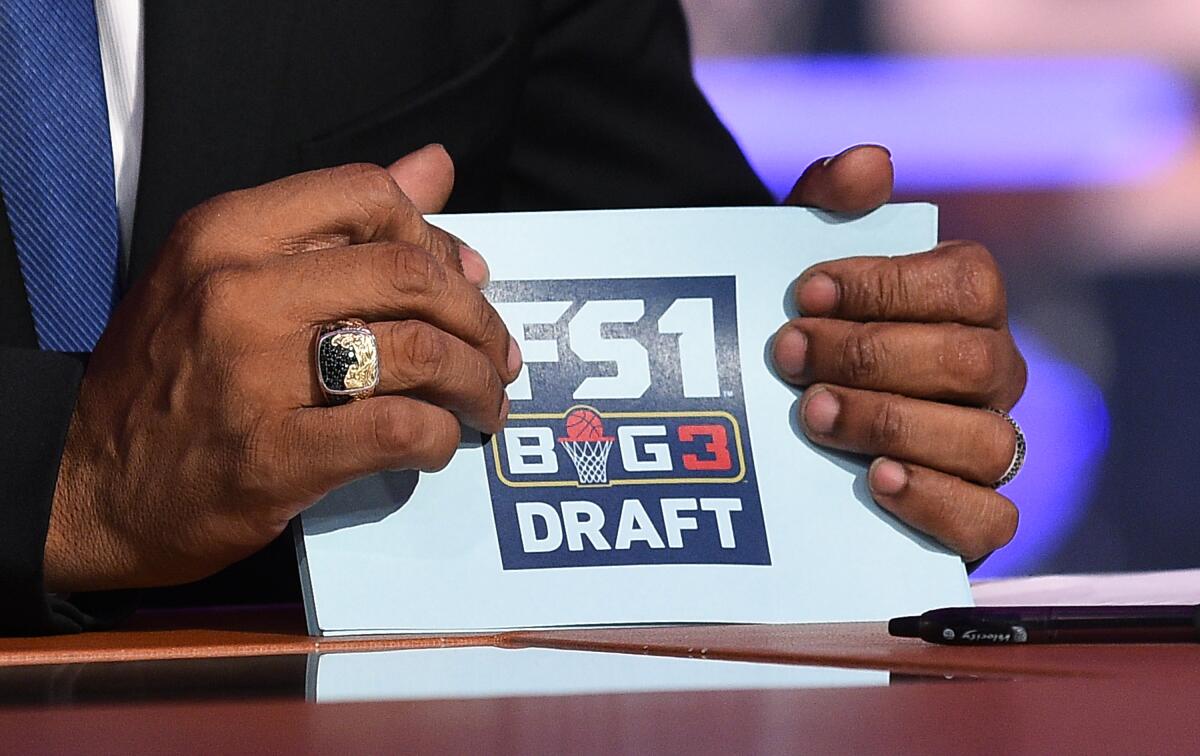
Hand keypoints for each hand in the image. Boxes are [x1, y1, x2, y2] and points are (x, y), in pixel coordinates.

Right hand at [45, 145, 520, 591]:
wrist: (89, 487)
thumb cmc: (168, 377)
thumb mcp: (225, 272)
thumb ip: (332, 221)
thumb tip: (435, 168)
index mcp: (229, 232)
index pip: (370, 196)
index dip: (436, 238)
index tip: (460, 281)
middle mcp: (239, 289)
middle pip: (412, 274)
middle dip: (477, 316)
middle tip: (495, 354)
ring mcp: (255, 372)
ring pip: (419, 350)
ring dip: (475, 381)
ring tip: (481, 403)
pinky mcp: (275, 453)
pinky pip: (399, 428)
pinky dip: (439, 437)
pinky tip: (436, 445)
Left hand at [772, 146, 1026, 561]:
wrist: (766, 419)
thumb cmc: (798, 331)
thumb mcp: (797, 264)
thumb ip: (827, 204)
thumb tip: (867, 162)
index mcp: (965, 306)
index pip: (967, 283)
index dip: (888, 285)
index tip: (805, 290)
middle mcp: (990, 375)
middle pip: (971, 360)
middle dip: (871, 354)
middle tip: (789, 354)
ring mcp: (985, 448)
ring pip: (984, 440)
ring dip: (891, 422)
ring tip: (813, 415)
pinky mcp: (969, 518)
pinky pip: (990, 519)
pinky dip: (938, 501)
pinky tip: (878, 480)